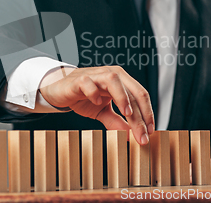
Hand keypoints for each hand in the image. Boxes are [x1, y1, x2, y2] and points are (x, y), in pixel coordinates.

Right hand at [39, 66, 154, 144]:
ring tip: (127, 113)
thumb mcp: (103, 112)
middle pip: (131, 90)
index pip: (140, 95)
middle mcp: (111, 75)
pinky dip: (94, 92)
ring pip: (113, 79)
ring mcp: (95, 76)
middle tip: (142, 134)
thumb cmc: (83, 97)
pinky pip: (88, 83)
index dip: (147, 113)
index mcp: (121, 81)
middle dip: (139, 114)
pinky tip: (97, 102)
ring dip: (122, 96)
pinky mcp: (79, 80)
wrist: (60, 90)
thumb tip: (132, 135)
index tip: (149, 132)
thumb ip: (117, 121)